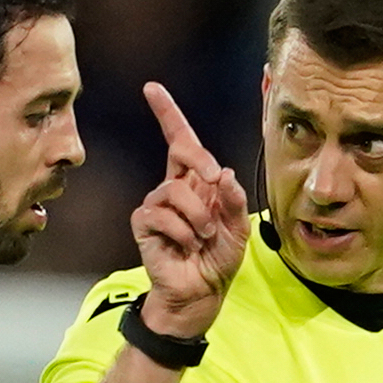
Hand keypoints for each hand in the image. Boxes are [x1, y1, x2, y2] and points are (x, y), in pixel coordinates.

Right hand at [131, 82, 249, 339]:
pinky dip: (181, 232)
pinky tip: (186, 247)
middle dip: (200, 161)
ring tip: (203, 237)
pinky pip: (161, 214)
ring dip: (198, 215)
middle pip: (181, 150)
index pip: (180, 142)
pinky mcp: (144, 224)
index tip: (151, 88)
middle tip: (216, 181)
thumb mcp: (238, 228)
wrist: (201, 294)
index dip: (167, 114)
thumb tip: (224, 173)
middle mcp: (175, 188)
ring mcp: (156, 205)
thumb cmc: (218, 260)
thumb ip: (234, 200)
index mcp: (197, 183)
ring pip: (175, 189)